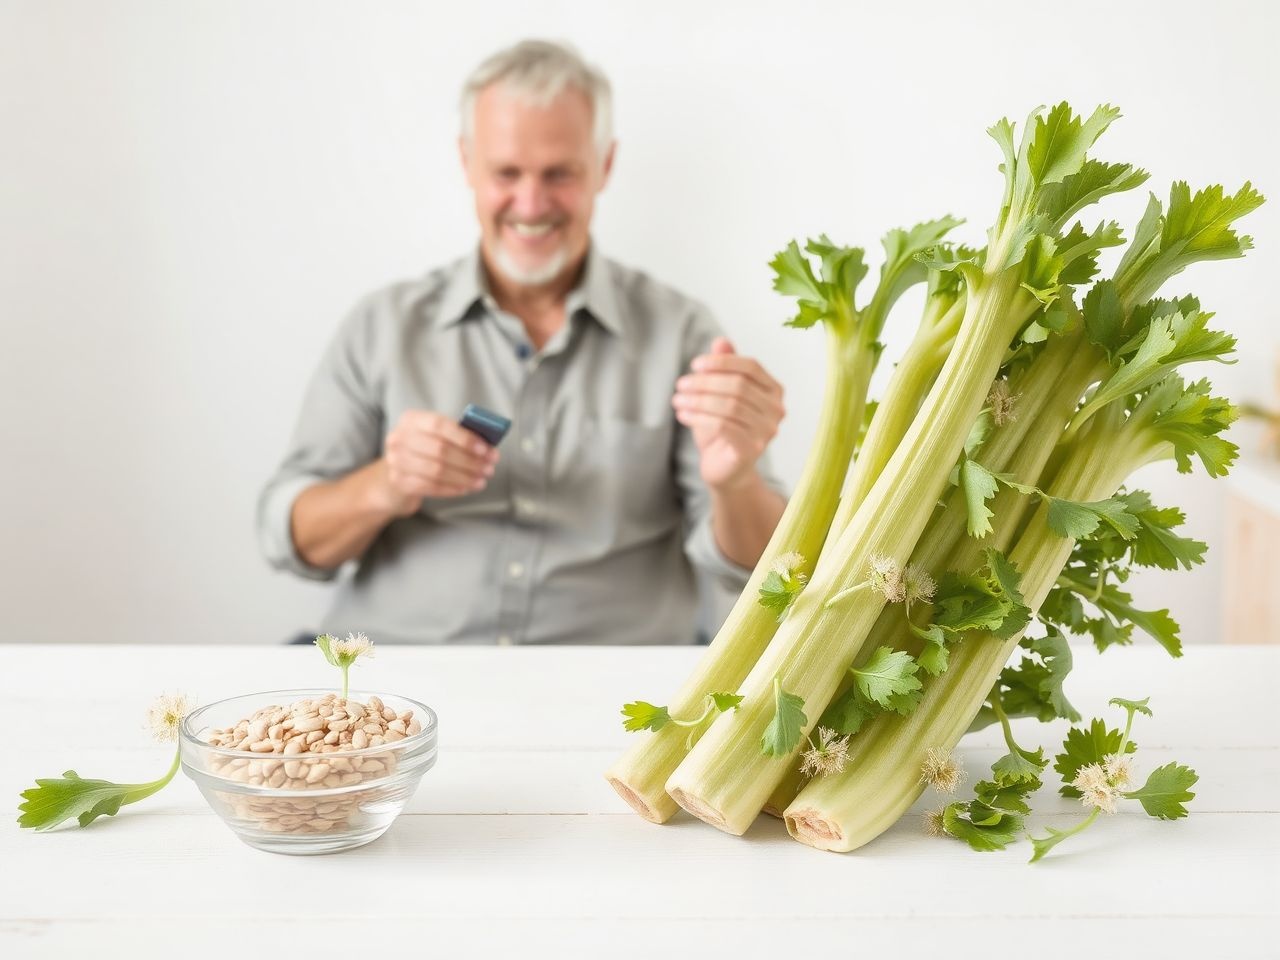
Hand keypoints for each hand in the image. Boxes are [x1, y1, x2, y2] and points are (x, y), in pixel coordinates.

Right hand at [380, 410, 498, 515]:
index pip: (440, 425)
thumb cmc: (423, 452)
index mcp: (412, 419)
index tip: (486, 450)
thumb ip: (458, 437)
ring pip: (437, 470)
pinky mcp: (398, 482)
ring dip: (464, 477)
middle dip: (469, 460)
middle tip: (489, 468)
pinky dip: (451, 488)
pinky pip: (430, 486)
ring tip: (481, 481)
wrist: (394, 475)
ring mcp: (396, 461)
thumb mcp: (435, 437)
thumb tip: (488, 447)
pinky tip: (465, 488)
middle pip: (440, 449)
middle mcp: (399, 437)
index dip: (465, 438)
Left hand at [672, 337, 784, 490]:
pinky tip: (682, 414)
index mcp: (774, 390)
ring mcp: (767, 431)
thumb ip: (725, 368)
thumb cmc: (725, 427)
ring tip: (677, 400)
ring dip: (698, 400)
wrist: (726, 469)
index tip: (694, 365)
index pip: (750, 366)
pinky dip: (699, 418)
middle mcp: (776, 409)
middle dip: (705, 382)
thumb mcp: (722, 394)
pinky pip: (723, 426)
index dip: (722, 362)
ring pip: (729, 406)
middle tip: (680, 384)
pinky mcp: (752, 449)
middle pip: (738, 386)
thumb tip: (721, 341)